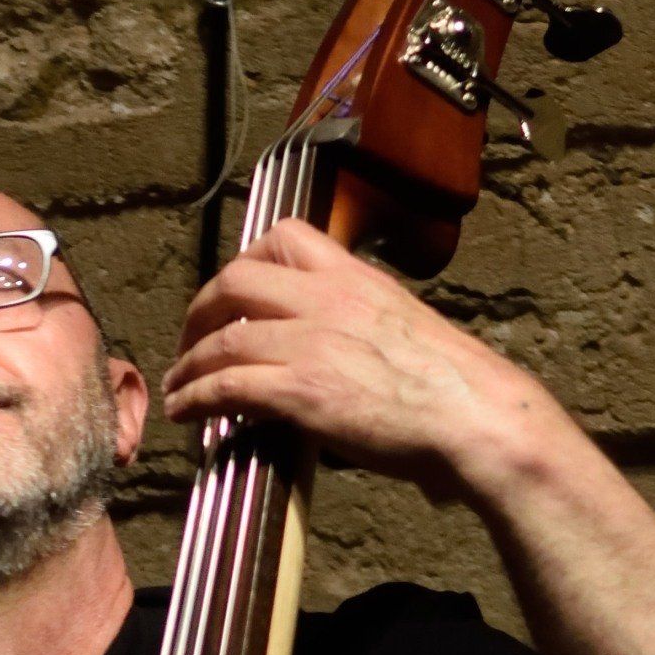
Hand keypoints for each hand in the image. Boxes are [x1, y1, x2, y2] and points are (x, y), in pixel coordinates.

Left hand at [161, 216, 564, 499]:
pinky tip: (186, 411)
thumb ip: (360, 326)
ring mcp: (310, 343)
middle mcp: (327, 300)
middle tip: (192, 340)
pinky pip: (226, 385)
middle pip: (236, 280)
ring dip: (189, 363)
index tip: (232, 293)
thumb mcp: (403, 328)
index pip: (284, 237)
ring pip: (222, 338)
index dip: (245, 261)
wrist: (475, 417)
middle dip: (201, 310)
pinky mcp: (301, 390)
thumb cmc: (454, 386)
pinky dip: (196, 397)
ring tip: (179, 386)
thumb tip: (336, 351)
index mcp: (355, 279)